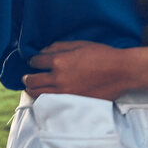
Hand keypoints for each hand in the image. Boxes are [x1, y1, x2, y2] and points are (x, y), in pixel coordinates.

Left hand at [22, 40, 138, 100]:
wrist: (121, 72)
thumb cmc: (102, 55)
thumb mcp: (79, 44)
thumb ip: (58, 47)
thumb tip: (42, 52)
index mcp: (59, 61)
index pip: (35, 62)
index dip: (32, 61)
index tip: (33, 62)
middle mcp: (59, 78)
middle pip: (33, 81)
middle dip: (27, 77)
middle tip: (26, 77)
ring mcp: (65, 93)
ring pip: (39, 94)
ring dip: (31, 90)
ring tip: (31, 87)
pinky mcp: (73, 102)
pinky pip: (51, 103)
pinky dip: (44, 99)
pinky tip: (44, 96)